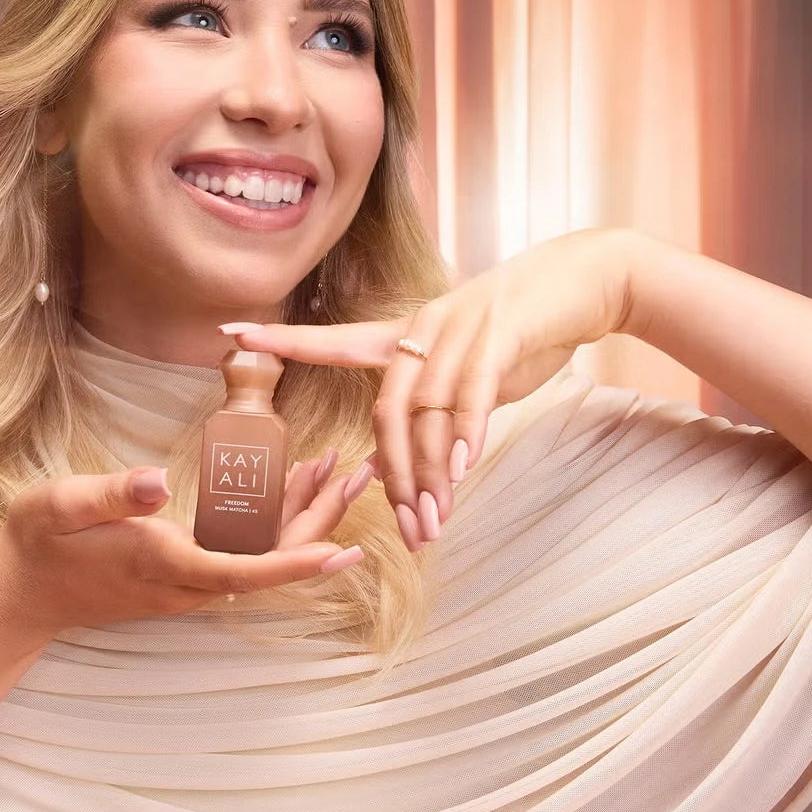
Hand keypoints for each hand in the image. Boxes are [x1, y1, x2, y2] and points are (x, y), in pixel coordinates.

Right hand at [0, 461, 371, 644]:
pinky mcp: (184, 572)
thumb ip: (111, 495)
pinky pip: (243, 551)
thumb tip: (158, 482)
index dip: (292, 563)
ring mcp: (187, 581)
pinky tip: (291, 487)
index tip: (337, 549)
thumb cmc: (40, 542)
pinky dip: (274, 520)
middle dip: (319, 523)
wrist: (21, 592)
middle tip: (359, 477)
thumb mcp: (60, 505)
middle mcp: (185, 581)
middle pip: (268, 562)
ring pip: (261, 556)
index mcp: (163, 563)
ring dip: (302, 517)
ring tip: (340, 472)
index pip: (241, 570)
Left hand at [220, 227, 636, 550]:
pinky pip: (473, 392)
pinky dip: (467, 433)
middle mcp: (423, 327)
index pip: (334, 340)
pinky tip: (465, 468)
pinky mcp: (501, 333)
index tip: (229, 334)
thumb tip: (391, 469)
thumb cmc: (520, 332)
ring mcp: (460, 327)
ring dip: (432, 471)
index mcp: (405, 333)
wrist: (582, 281)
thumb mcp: (466, 372)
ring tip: (437, 518)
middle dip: (395, 474)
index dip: (284, 341)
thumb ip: (429, 413)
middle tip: (408, 529)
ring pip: (429, 411)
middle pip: (388, 408)